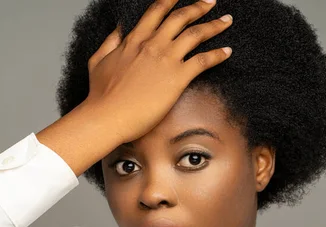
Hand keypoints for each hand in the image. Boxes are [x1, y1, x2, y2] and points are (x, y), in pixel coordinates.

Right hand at [83, 0, 232, 142]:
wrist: (107, 116)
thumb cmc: (100, 95)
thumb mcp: (98, 61)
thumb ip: (110, 42)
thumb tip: (118, 29)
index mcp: (134, 40)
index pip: (156, 12)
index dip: (170, 0)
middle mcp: (152, 44)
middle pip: (180, 17)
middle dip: (198, 6)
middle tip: (211, 1)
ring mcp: (166, 59)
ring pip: (196, 34)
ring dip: (214, 25)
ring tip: (227, 20)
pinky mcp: (177, 77)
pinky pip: (203, 60)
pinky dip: (218, 54)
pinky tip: (228, 51)